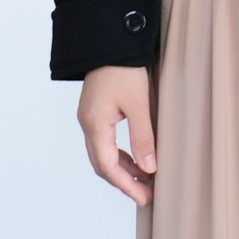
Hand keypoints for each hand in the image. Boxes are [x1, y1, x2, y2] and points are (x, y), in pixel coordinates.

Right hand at [77, 65, 156, 205]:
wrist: (112, 41)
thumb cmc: (124, 68)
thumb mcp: (138, 103)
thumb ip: (143, 136)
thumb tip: (150, 167)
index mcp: (95, 125)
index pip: (108, 166)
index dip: (126, 185)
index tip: (143, 198)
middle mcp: (88, 124)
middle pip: (103, 164)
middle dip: (124, 181)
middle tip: (147, 194)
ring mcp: (90, 117)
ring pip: (103, 154)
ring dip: (123, 169)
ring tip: (145, 180)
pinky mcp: (96, 111)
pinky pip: (105, 141)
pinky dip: (120, 154)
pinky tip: (135, 158)